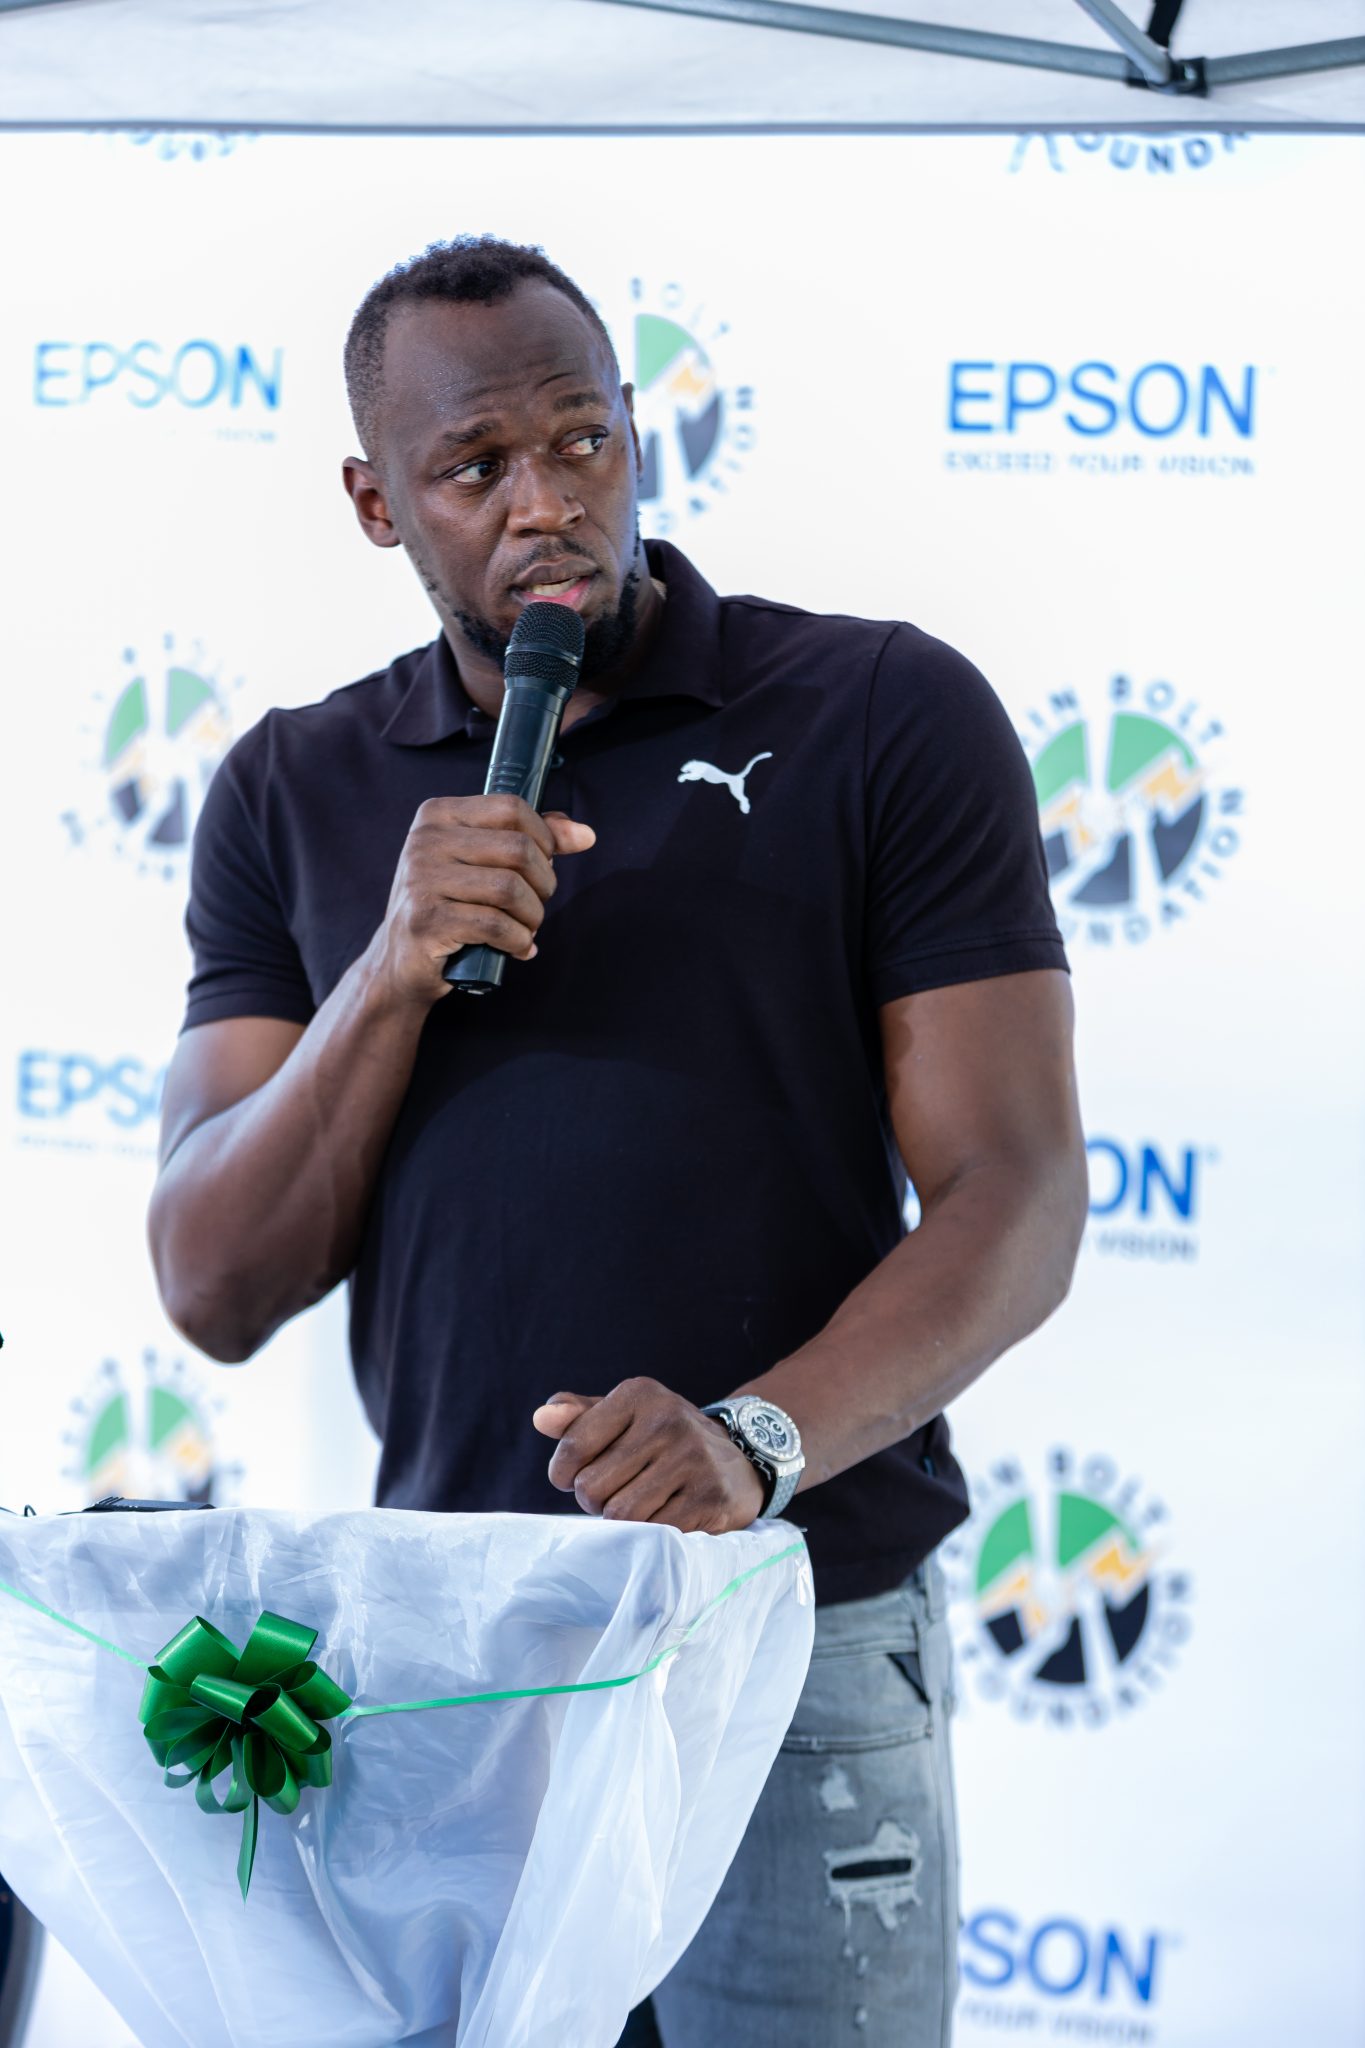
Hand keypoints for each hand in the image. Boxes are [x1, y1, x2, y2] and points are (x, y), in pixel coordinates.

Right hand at [371, 794, 595, 1006]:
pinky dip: (518, 941)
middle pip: (518, 849)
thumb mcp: (481, 861)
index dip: (544, 838)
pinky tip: (518, 947)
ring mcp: (421, 880)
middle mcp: (425, 840)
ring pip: (510, 889)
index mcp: (438, 815)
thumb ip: (530, 839)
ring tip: (527, 928)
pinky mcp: (426, 920)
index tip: (545, 863)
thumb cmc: (450, 904)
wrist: (401, 960)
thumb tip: (585, 834)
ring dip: (533, 916)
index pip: (511, 808)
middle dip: (543, 883)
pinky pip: (495, 925)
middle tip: (537, 903)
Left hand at [532, 1379, 765, 1533]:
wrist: (739, 1460)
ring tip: (639, 1505)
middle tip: (616, 1492)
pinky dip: (650, 1534)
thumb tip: (540, 1418)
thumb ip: (578, 1417)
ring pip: (620, 1515)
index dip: (563, 1474)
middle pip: (591, 1488)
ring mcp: (692, 1459)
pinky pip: (654, 1533)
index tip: (576, 1477)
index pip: (573, 1447)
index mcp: (638, 1395)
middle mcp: (667, 1421)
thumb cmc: (663, 1440)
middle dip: (594, 1501)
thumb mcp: (624, 1416)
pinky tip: (664, 1516)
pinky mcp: (710, 1498)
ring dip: (621, 1521)